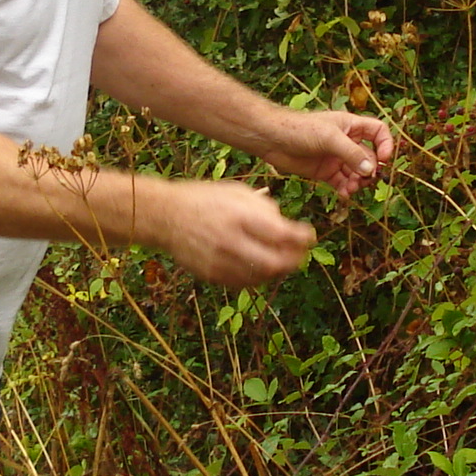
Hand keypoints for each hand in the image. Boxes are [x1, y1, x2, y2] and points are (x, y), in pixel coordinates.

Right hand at [159, 180, 317, 287]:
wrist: (166, 217)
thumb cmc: (205, 199)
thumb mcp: (237, 192)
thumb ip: (265, 209)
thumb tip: (289, 229)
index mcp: (239, 217)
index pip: (282, 235)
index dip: (302, 238)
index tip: (309, 236)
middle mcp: (230, 242)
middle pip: (276, 263)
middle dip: (294, 260)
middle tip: (300, 254)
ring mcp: (220, 262)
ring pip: (262, 277)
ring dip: (278, 270)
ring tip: (282, 259)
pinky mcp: (212, 276)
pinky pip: (244, 283)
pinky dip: (259, 276)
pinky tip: (260, 265)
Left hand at [262, 109, 394, 198]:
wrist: (272, 140)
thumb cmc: (300, 129)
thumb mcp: (329, 138)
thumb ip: (351, 154)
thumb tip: (371, 170)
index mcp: (351, 126)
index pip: (378, 132)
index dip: (385, 144)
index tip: (384, 159)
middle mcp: (346, 142)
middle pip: (370, 157)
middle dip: (369, 170)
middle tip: (364, 180)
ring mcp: (336, 158)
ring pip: (357, 173)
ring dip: (358, 182)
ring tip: (351, 189)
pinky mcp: (325, 172)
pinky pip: (342, 183)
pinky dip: (346, 189)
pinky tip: (344, 194)